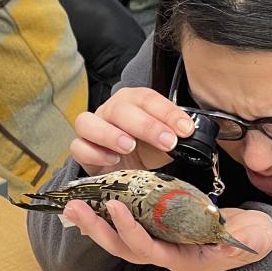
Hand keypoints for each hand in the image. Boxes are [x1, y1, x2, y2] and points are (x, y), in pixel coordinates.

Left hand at [64, 199, 271, 270]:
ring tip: (74, 205)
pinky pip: (126, 228)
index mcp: (182, 260)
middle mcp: (164, 255)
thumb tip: (226, 243)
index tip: (116, 206)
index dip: (130, 230)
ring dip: (96, 223)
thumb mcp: (250, 239)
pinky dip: (107, 218)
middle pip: (122, 247)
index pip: (147, 249)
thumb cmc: (251, 239)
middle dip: (98, 229)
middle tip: (75, 207)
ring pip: (119, 239)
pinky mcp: (157, 231)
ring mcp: (159, 244)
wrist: (254, 240)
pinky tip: (92, 203)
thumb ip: (239, 242)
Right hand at [71, 86, 196, 175]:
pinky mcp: (81, 149)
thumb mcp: (166, 142)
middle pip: (120, 108)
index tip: (185, 130)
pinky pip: (78, 146)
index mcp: (133, 102)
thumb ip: (177, 136)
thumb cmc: (146, 151)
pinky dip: (94, 153)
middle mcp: (110, 111)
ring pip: (88, 122)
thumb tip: (193, 136)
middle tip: (166, 142)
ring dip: (110, 134)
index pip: (148, 98)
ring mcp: (92, 128)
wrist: (127, 172)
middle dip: (146, 125)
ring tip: (129, 146)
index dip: (167, 112)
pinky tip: (113, 160)